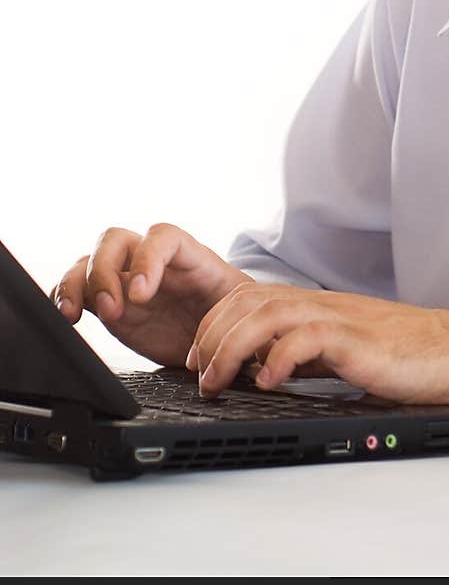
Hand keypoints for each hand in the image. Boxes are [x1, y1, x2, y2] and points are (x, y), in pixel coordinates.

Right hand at [51, 223, 252, 366]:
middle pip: (117, 239)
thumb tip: (248, 348)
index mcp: (190, 258)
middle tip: (114, 309)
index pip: (163, 236)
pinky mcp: (108, 302)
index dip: (148, 258)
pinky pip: (77, 287)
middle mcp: (153, 262)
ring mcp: (127, 278)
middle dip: (106, 271)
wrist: (221, 338)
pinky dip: (65, 296)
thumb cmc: (237, 319)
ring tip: (77, 315)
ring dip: (79, 283)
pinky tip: (67, 317)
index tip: (142, 293)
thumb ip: (238, 320)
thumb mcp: (244, 316)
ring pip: (90, 259)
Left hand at [187, 282, 448, 405]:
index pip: (250, 296)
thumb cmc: (410, 356)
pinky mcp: (358, 339)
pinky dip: (279, 359)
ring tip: (218, 381)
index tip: (198, 357)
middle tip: (199, 373)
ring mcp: (340, 318)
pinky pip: (307, 338)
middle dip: (213, 335)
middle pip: (248, 300)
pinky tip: (267, 383)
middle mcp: (323, 304)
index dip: (215, 323)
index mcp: (317, 305)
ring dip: (232, 347)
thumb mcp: (345, 351)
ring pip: (267, 313)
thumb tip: (267, 371)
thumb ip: (309, 354)